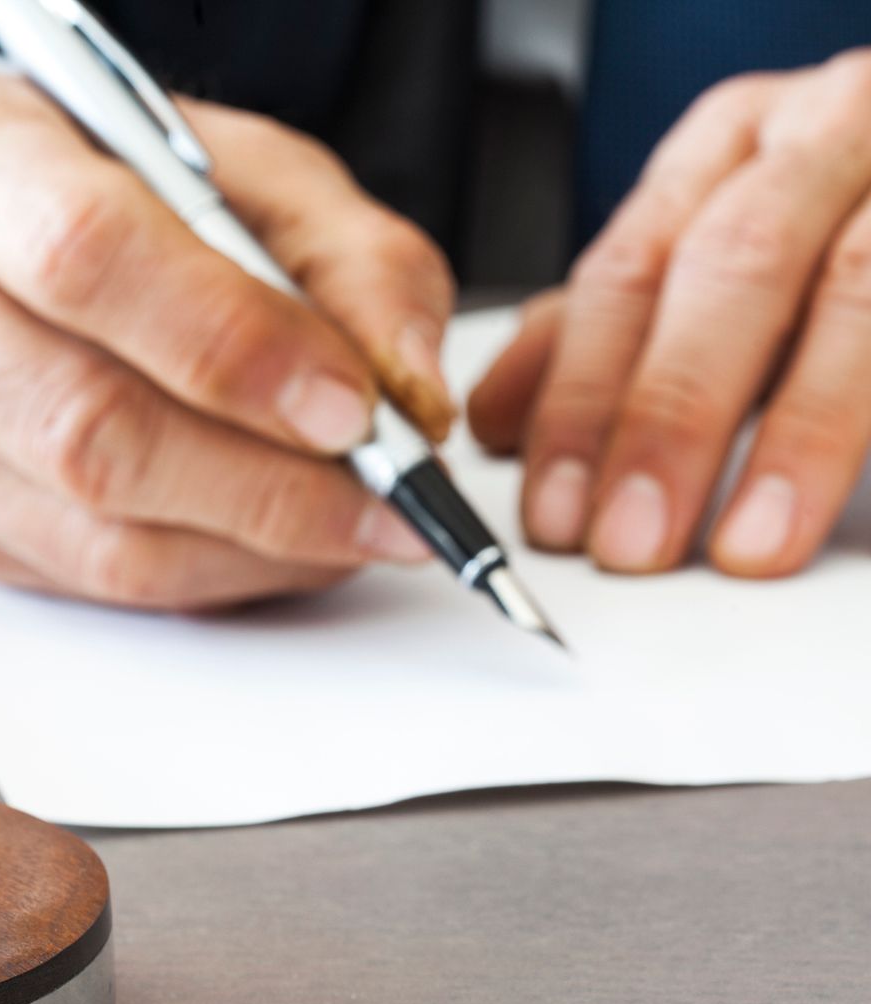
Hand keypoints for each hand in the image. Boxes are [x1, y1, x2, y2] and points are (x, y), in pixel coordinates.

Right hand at [0, 66, 454, 609]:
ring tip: (348, 527)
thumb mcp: (230, 161)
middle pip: (83, 425)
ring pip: (83, 531)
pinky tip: (261, 541)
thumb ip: (339, 252)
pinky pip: (74, 578)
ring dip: (245, 548)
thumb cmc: (85, 179)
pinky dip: (195, 574)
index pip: (86, 260)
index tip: (352, 408)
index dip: (232, 347)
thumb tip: (404, 389)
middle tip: (386, 502)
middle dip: (263, 484)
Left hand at [470, 51, 870, 576]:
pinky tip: (837, 502)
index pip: (626, 273)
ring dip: (797, 434)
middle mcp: (822, 136)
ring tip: (750, 543)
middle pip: (731, 271)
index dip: (582, 399)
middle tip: (630, 538)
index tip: (555, 513)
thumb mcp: (707, 256)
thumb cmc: (834, 219)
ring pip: (855, 293)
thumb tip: (494, 422)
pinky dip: (870, 420)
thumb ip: (606, 329)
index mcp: (727, 145)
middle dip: (670, 416)